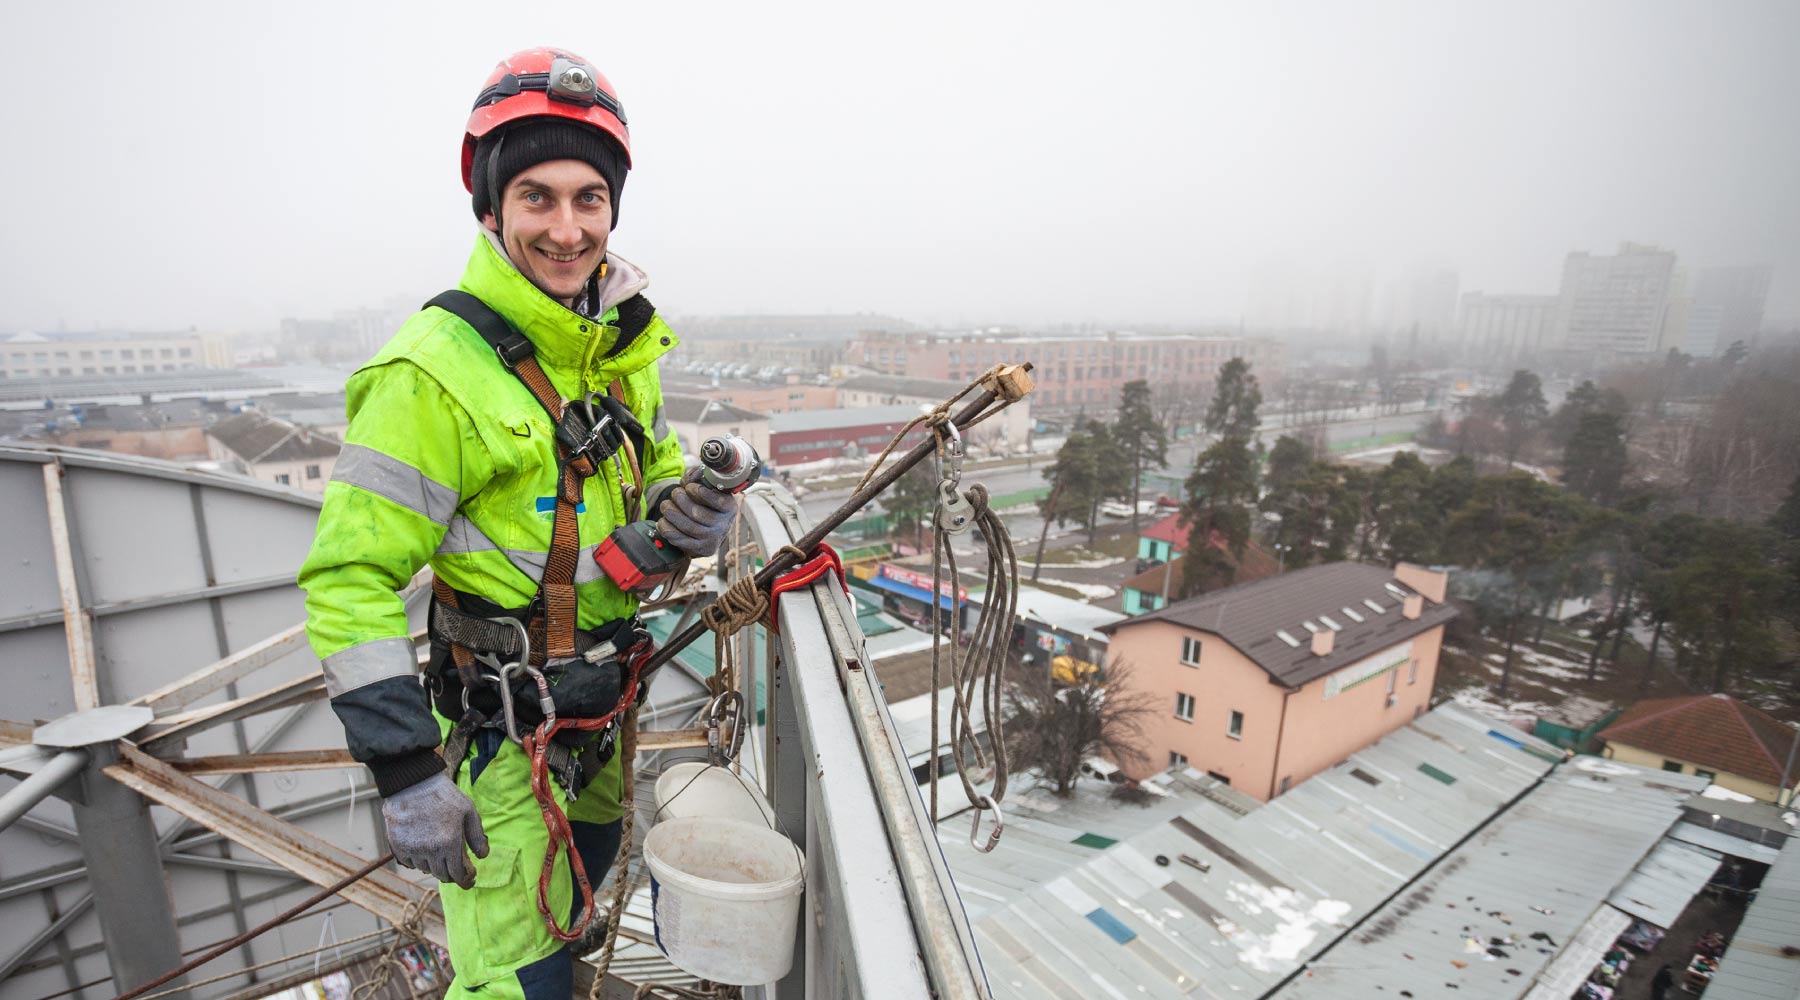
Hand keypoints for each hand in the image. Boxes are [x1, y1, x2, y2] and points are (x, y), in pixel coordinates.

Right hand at [381, 772, 487, 888]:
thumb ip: (477, 835)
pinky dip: (418, 860)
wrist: (412, 783)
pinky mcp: (398, 846)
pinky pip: (410, 863)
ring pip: (426, 870)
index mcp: (450, 842)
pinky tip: (423, 847)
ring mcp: (413, 849)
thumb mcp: (468, 811)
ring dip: (434, 865)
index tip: (470, 879)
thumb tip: (482, 856)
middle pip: (442, 875)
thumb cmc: (443, 795)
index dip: (466, 880)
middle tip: (456, 866)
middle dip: (452, 873)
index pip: (458, 874)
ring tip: (439, 851)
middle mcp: (430, 850)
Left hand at [656, 466, 737, 556]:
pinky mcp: (700, 548)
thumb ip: (700, 478)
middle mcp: (723, 525)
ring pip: (687, 527)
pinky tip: (663, 521)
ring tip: (666, 505)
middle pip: (698, 514)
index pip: (716, 501)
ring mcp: (712, 538)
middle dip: (681, 501)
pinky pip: (680, 540)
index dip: (699, 492)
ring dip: (672, 514)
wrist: (712, 530)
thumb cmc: (708, 504)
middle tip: (675, 493)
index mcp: (729, 507)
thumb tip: (695, 472)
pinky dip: (667, 529)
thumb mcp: (709, 489)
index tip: (689, 487)